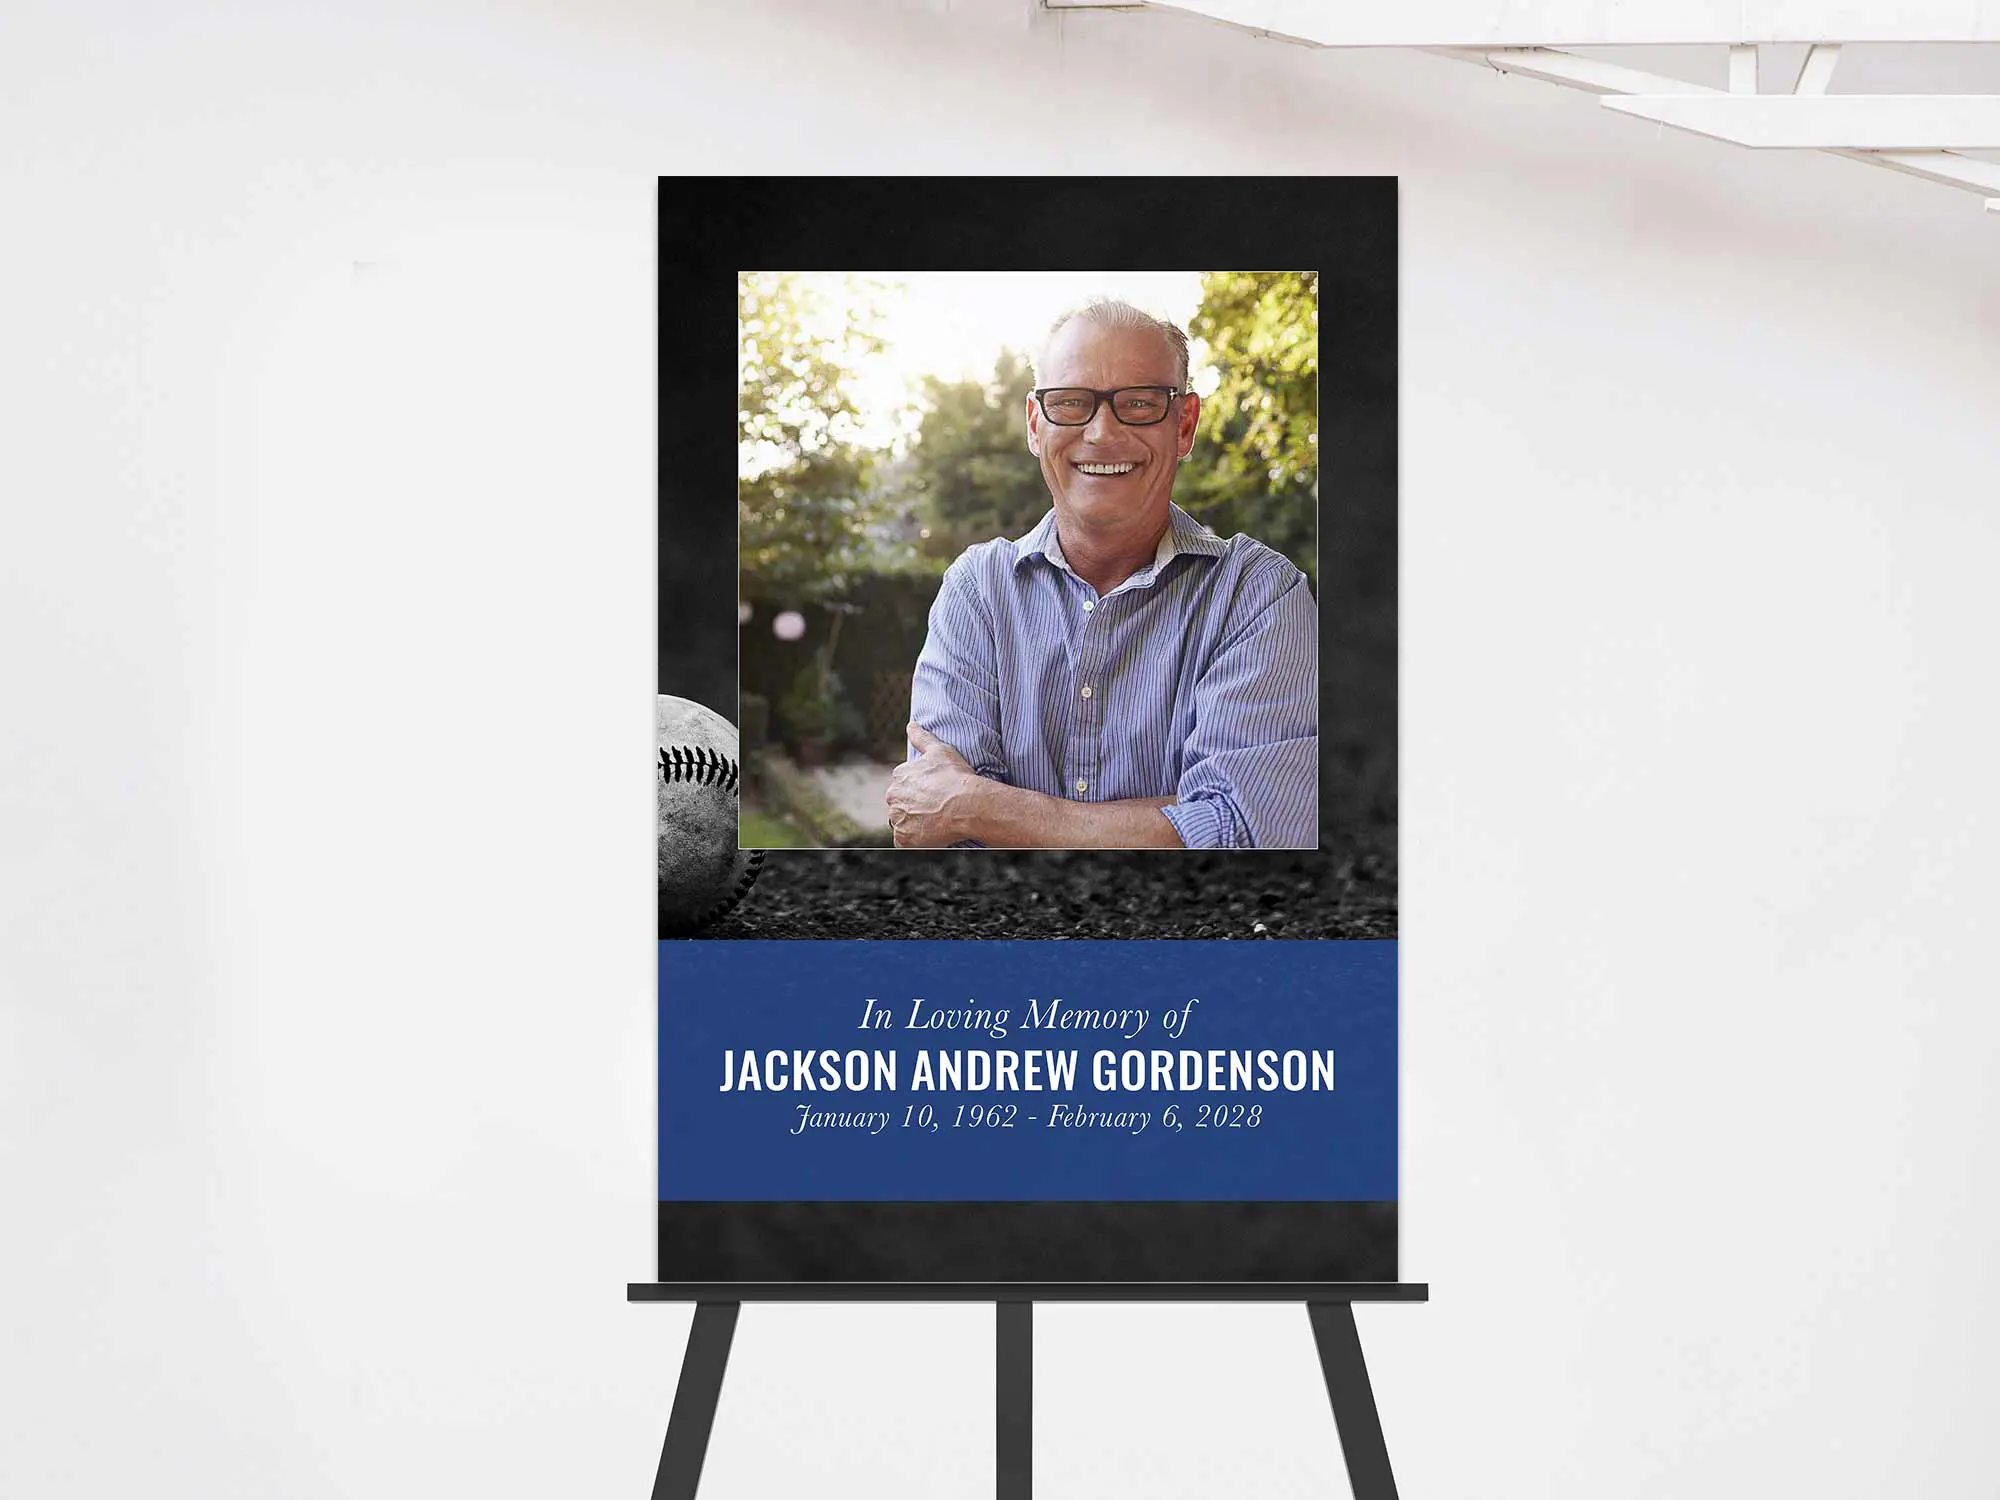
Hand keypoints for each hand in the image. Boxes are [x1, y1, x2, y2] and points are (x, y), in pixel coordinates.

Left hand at [885, 722, 978, 847]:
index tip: (934, 795)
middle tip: (936, 810)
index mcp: (899, 776)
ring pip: (902, 823)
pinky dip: (915, 841)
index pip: (904, 787)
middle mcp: (893, 797)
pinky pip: (904, 842)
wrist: (967, 804)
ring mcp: (897, 819)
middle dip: (914, 808)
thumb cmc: (956, 777)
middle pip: (901, 805)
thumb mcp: (940, 750)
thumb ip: (922, 737)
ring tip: (936, 822)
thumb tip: (911, 725)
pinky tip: (930, 834)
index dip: (920, 792)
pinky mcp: (903, 839)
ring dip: (914, 824)